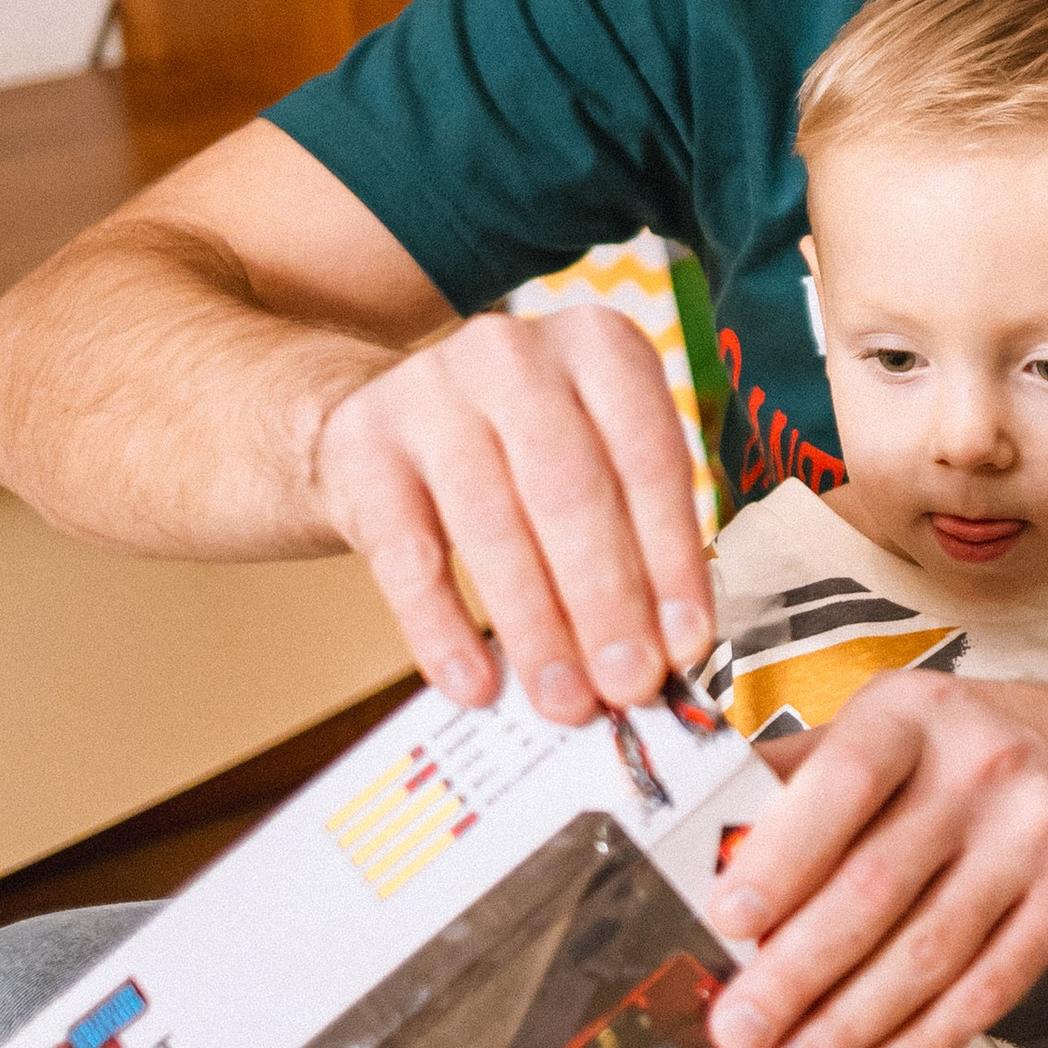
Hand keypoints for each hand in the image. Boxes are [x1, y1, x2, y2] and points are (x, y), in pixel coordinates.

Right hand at [313, 307, 714, 723]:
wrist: (386, 422)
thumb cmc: (525, 452)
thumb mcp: (597, 456)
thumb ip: (640, 535)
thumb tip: (672, 649)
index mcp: (600, 347)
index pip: (650, 460)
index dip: (672, 558)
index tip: (685, 643)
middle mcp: (517, 354)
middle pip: (572, 491)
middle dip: (607, 601)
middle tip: (627, 684)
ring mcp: (432, 393)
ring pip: (493, 525)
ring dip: (535, 627)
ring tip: (565, 700)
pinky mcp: (362, 447)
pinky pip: (407, 554)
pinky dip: (444, 629)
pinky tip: (475, 684)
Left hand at [703, 670, 1047, 1047]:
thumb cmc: (983, 747)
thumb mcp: (899, 723)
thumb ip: (805, 773)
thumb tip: (707, 840)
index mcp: (914, 713)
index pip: (839, 783)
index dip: (781, 856)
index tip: (727, 920)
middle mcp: (978, 768)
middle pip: (874, 885)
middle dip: (796, 971)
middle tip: (739, 1031)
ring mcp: (1031, 837)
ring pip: (926, 952)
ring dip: (848, 1025)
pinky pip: (985, 987)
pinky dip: (923, 1040)